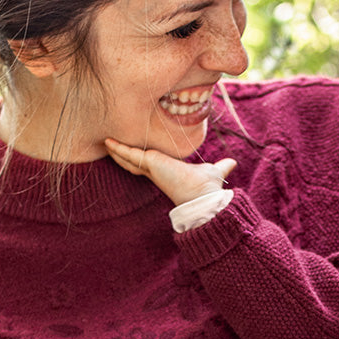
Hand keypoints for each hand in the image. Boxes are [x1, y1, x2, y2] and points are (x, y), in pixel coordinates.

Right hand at [105, 137, 234, 205]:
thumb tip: (232, 164)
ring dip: (118, 150)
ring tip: (106, 141)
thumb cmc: (207, 187)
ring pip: (129, 158)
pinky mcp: (150, 163)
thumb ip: (221, 167)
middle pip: (135, 161)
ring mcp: (151, 168)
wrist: (204, 196)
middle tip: (111, 144)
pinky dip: (119, 148)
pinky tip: (108, 142)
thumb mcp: (214, 171)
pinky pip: (130, 154)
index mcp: (166, 171)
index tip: (133, 150)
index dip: (139, 157)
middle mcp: (156, 171)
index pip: (149, 163)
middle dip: (123, 153)